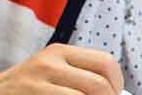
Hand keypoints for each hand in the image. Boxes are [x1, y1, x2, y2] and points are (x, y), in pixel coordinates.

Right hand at [0, 43, 123, 94]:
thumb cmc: (25, 87)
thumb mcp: (50, 70)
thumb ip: (77, 73)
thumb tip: (113, 90)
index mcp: (60, 51)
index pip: (105, 62)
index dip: (117, 82)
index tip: (116, 94)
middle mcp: (50, 62)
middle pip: (98, 83)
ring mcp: (38, 81)